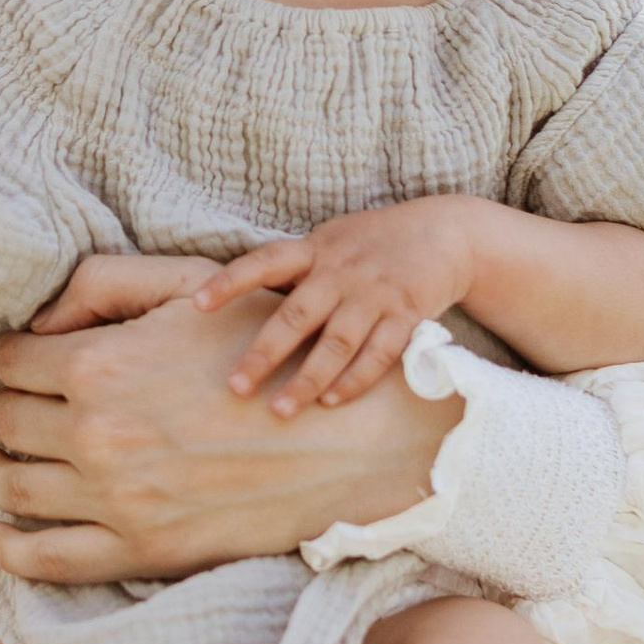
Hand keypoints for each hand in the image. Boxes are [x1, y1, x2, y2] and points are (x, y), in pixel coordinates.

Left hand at [0, 278, 460, 583]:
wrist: (344, 437)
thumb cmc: (269, 349)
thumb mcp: (191, 286)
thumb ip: (102, 283)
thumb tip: (36, 321)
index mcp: (100, 365)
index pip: (11, 361)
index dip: (13, 355)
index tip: (24, 359)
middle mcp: (96, 435)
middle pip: (7, 419)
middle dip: (8, 406)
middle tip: (22, 404)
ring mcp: (114, 500)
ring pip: (12, 484)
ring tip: (0, 460)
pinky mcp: (139, 551)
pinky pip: (44, 558)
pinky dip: (6, 547)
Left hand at [191, 199, 492, 416]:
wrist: (447, 233)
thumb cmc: (374, 241)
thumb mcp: (332, 239)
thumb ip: (296, 266)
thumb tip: (243, 296)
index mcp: (316, 248)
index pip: (264, 262)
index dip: (229, 282)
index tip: (196, 304)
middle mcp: (342, 270)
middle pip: (297, 315)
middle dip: (264, 353)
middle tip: (235, 387)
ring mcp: (375, 293)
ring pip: (336, 342)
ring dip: (308, 380)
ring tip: (280, 409)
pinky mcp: (406, 314)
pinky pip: (378, 354)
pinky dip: (354, 380)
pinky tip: (330, 402)